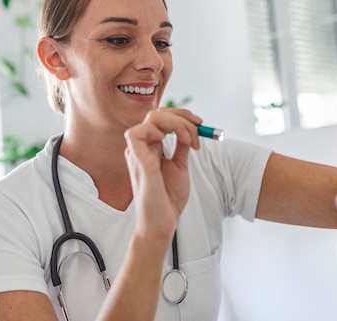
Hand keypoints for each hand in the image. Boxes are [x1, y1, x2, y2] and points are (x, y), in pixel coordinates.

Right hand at [124, 108, 201, 240]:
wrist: (164, 222)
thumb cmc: (168, 198)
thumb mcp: (180, 166)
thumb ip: (181, 147)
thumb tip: (189, 130)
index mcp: (149, 148)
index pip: (161, 118)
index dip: (181, 115)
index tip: (200, 124)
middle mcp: (141, 148)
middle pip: (156, 114)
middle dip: (182, 116)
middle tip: (199, 128)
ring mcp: (137, 154)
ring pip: (151, 119)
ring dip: (176, 123)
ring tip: (189, 140)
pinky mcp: (138, 163)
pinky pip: (136, 135)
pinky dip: (155, 130)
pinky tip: (171, 140)